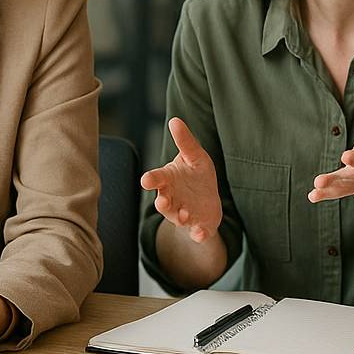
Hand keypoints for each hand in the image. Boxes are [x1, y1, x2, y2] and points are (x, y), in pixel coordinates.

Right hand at [139, 117, 221, 242]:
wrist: (207, 202)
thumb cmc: (196, 175)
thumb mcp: (195, 156)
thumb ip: (185, 141)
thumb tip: (174, 120)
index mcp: (169, 180)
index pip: (157, 178)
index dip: (151, 179)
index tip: (146, 180)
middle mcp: (173, 198)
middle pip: (163, 201)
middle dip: (162, 202)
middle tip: (162, 201)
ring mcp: (184, 214)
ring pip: (177, 218)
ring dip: (179, 217)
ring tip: (183, 215)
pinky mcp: (198, 226)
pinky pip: (196, 232)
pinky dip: (197, 233)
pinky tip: (200, 233)